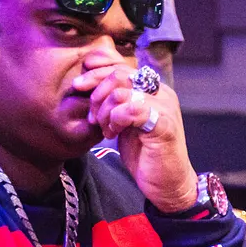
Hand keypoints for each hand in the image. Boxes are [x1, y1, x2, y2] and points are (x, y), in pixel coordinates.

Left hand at [73, 57, 196, 212]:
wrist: (166, 182)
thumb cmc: (144, 152)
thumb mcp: (123, 120)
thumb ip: (113, 99)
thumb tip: (88, 77)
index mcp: (152, 88)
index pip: (120, 64)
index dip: (96, 70)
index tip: (79, 86)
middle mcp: (161, 92)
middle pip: (119, 74)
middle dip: (96, 93)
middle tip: (92, 116)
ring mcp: (164, 107)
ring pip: (122, 92)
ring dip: (104, 111)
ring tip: (105, 128)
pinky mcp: (164, 125)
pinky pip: (131, 110)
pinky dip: (115, 121)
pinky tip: (113, 134)